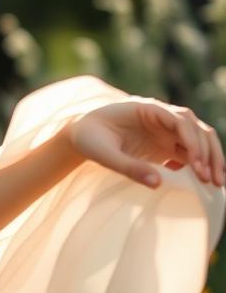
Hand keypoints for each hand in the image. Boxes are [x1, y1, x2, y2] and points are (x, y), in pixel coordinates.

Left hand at [67, 98, 224, 188]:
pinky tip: (200, 182)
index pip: (180, 121)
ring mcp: (165, 130)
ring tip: (215, 183)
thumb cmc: (89, 139)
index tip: (197, 165)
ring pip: (198, 140)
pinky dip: (199, 165)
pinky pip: (189, 153)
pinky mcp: (165, 144)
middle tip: (213, 179)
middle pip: (197, 129)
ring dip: (210, 159)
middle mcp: (161, 117)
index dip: (193, 142)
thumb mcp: (102, 154)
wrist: (81, 136)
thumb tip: (157, 183)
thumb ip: (128, 167)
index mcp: (147, 109)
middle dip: (209, 153)